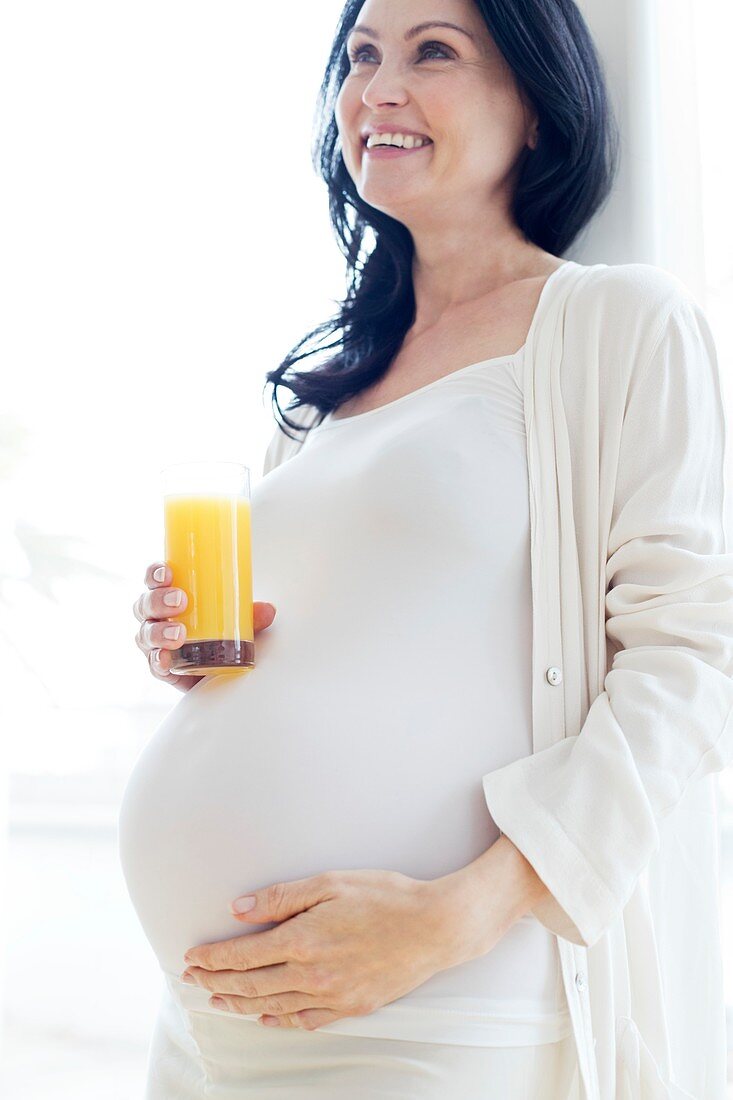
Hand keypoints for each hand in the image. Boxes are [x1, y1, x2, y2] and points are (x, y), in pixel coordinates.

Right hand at [132, 561, 276, 692]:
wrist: (219, 673)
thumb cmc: (219, 634)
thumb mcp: (236, 620)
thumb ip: (251, 615)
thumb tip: (268, 610)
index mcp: (170, 597)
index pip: (155, 580)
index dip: (155, 573)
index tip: (167, 572)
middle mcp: (157, 619)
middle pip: (145, 605)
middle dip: (159, 600)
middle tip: (180, 601)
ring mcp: (156, 644)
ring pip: (145, 634)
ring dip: (159, 632)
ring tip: (178, 634)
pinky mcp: (162, 669)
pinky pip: (153, 665)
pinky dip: (158, 661)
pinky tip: (165, 659)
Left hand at [180, 868, 463, 1030]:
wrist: (436, 927)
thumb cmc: (386, 896)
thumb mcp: (331, 882)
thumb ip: (281, 897)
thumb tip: (239, 909)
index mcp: (302, 940)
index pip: (243, 955)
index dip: (213, 958)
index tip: (191, 957)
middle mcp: (312, 974)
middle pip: (251, 984)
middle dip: (217, 982)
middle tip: (193, 980)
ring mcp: (332, 996)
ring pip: (272, 1006)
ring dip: (239, 1004)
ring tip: (218, 999)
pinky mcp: (351, 1007)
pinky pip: (305, 1021)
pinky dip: (280, 1020)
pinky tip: (266, 1017)